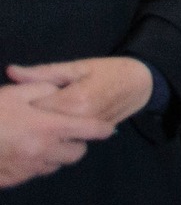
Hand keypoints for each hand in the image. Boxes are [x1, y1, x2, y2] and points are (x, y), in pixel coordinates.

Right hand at [0, 81, 114, 187]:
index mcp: (48, 128)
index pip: (90, 130)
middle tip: (66, 131)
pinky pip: (33, 173)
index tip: (108, 129)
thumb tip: (58, 92)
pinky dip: (34, 164)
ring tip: (40, 139)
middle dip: (76, 142)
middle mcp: (42, 152)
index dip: (102, 129)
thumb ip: (42, 89)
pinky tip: (21, 151)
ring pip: (55, 165)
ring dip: (54, 154)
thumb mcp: (14, 93)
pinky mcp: (12, 180)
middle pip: (76, 153)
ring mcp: (26, 169)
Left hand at [8, 57, 153, 126]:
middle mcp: (79, 120)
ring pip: (54, 135)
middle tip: (31, 106)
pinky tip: (59, 122)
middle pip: (42, 125)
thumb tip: (11, 72)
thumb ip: (43, 73)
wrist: (143, 84)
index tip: (20, 97)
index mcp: (73, 100)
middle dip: (32, 117)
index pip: (33, 109)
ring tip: (44, 115)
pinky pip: (67, 138)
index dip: (23, 103)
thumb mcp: (78, 66)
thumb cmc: (111, 71)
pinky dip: (59, 132)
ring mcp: (86, 132)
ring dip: (45, 127)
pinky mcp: (91, 138)